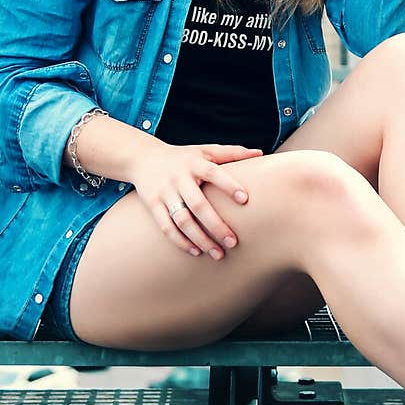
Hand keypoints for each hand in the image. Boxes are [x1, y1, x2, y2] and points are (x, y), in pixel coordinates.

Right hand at [129, 141, 263, 260]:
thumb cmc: (184, 157)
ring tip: (218, 254)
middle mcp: (178, 178)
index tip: (245, 200)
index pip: (213, 172)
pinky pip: (167, 227)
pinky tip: (197, 251)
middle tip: (234, 242)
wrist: (144, 158)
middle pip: (198, 204)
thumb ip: (232, 153)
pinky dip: (181, 241)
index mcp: (194, 163)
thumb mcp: (205, 151)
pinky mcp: (153, 205)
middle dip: (216, 225)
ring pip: (182, 220)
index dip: (228, 185)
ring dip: (200, 239)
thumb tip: (260, 154)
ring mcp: (164, 192)